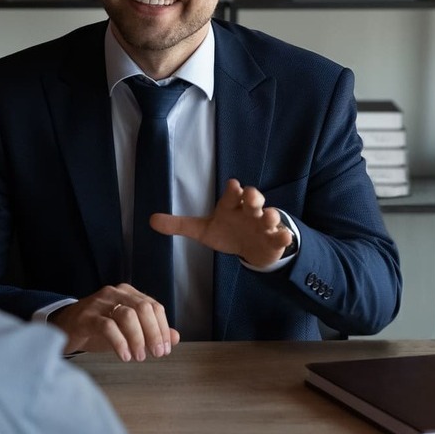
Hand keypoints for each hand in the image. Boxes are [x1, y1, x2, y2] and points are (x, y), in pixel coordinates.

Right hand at [48, 284, 179, 361]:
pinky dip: (120, 343)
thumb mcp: (128, 331)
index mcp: (128, 294)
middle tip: (157, 354)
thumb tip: (176, 337)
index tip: (165, 349)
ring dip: (138, 339)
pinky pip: (108, 327)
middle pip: (144, 308)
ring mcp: (100, 303)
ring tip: (139, 357)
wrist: (64, 327)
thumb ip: (152, 332)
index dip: (162, 328)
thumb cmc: (99, 328)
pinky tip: (124, 356)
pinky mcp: (87, 316)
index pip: (154, 306)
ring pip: (127, 316)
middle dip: (154, 333)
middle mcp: (115, 293)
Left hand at [151, 178, 292, 268]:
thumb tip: (150, 220)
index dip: (232, 191)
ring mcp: (264, 225)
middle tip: (249, 194)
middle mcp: (248, 212)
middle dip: (252, 197)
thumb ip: (179, 225)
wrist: (251, 247)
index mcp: (231, 206)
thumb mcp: (202, 230)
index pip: (231, 195)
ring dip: (270, 215)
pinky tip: (283, 237)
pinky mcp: (274, 239)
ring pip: (270, 216)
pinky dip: (283, 236)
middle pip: (252, 200)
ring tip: (269, 216)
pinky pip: (281, 236)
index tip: (233, 185)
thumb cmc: (227, 232)